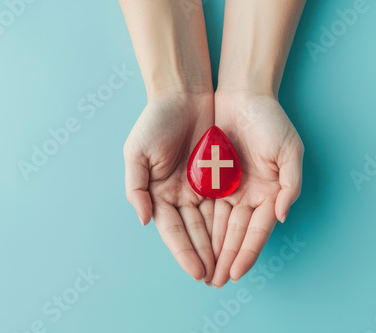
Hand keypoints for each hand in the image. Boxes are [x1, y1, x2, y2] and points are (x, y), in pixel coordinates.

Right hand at [123, 93, 215, 282]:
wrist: (185, 94)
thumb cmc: (156, 122)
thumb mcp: (137, 152)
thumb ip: (136, 188)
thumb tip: (145, 221)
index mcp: (160, 194)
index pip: (173, 231)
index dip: (185, 253)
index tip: (198, 272)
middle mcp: (181, 195)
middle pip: (195, 233)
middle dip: (205, 257)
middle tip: (216, 280)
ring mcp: (202, 187)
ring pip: (213, 223)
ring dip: (219, 247)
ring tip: (229, 269)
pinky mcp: (220, 176)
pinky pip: (228, 204)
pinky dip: (232, 223)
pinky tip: (238, 241)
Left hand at [211, 92, 303, 286]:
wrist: (242, 94)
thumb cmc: (270, 121)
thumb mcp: (289, 150)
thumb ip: (290, 184)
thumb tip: (280, 217)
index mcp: (269, 193)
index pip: (256, 231)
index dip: (246, 253)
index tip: (235, 273)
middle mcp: (248, 196)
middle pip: (235, 234)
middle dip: (225, 259)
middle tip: (214, 283)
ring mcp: (228, 188)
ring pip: (218, 226)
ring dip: (211, 249)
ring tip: (202, 272)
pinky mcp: (209, 178)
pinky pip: (204, 207)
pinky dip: (200, 226)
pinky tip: (194, 244)